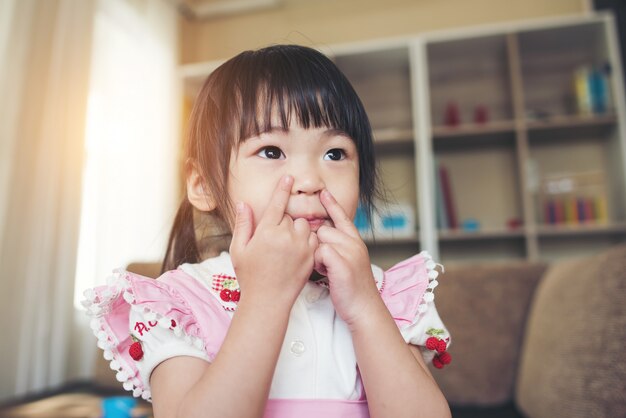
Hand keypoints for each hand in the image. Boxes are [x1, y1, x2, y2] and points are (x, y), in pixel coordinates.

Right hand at [230, 175, 318, 307]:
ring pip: (303, 226)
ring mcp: (301, 246)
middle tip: (273, 241)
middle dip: (282, 223)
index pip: (277, 203)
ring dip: (296, 231)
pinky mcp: (311, 256)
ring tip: (285, 248)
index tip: (289, 177)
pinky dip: (306, 241)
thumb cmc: (250, 276)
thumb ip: (243, 224)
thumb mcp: (239, 250)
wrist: (268, 301)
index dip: (283, 189)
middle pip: (289, 216)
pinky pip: (312, 239)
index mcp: (267, 232)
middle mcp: (286, 236)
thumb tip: (243, 203)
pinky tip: (296, 253)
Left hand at [314, 189, 379, 326]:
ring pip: (320, 240)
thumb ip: (339, 248)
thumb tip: (322, 239)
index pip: (342, 217)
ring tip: (327, 269)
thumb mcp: (349, 262)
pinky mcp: (342, 263)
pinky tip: (327, 274)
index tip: (324, 192)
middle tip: (325, 263)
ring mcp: (350, 252)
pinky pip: (320, 252)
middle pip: (323, 229)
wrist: (364, 308)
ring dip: (317, 255)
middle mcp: (354, 243)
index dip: (332, 204)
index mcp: (355, 241)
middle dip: (318, 245)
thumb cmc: (352, 289)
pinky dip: (318, 264)